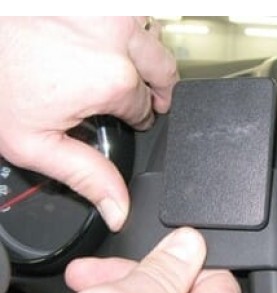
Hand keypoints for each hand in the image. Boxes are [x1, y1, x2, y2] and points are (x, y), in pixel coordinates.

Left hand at [0, 17, 178, 230]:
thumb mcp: (33, 142)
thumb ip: (85, 175)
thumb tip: (120, 209)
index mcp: (114, 81)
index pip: (148, 108)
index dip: (137, 117)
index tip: (124, 117)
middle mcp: (122, 39)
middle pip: (164, 72)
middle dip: (156, 88)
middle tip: (140, 97)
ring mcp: (112, 9)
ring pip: (155, 38)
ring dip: (145, 56)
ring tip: (121, 67)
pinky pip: (134, 14)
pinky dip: (127, 29)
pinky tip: (104, 40)